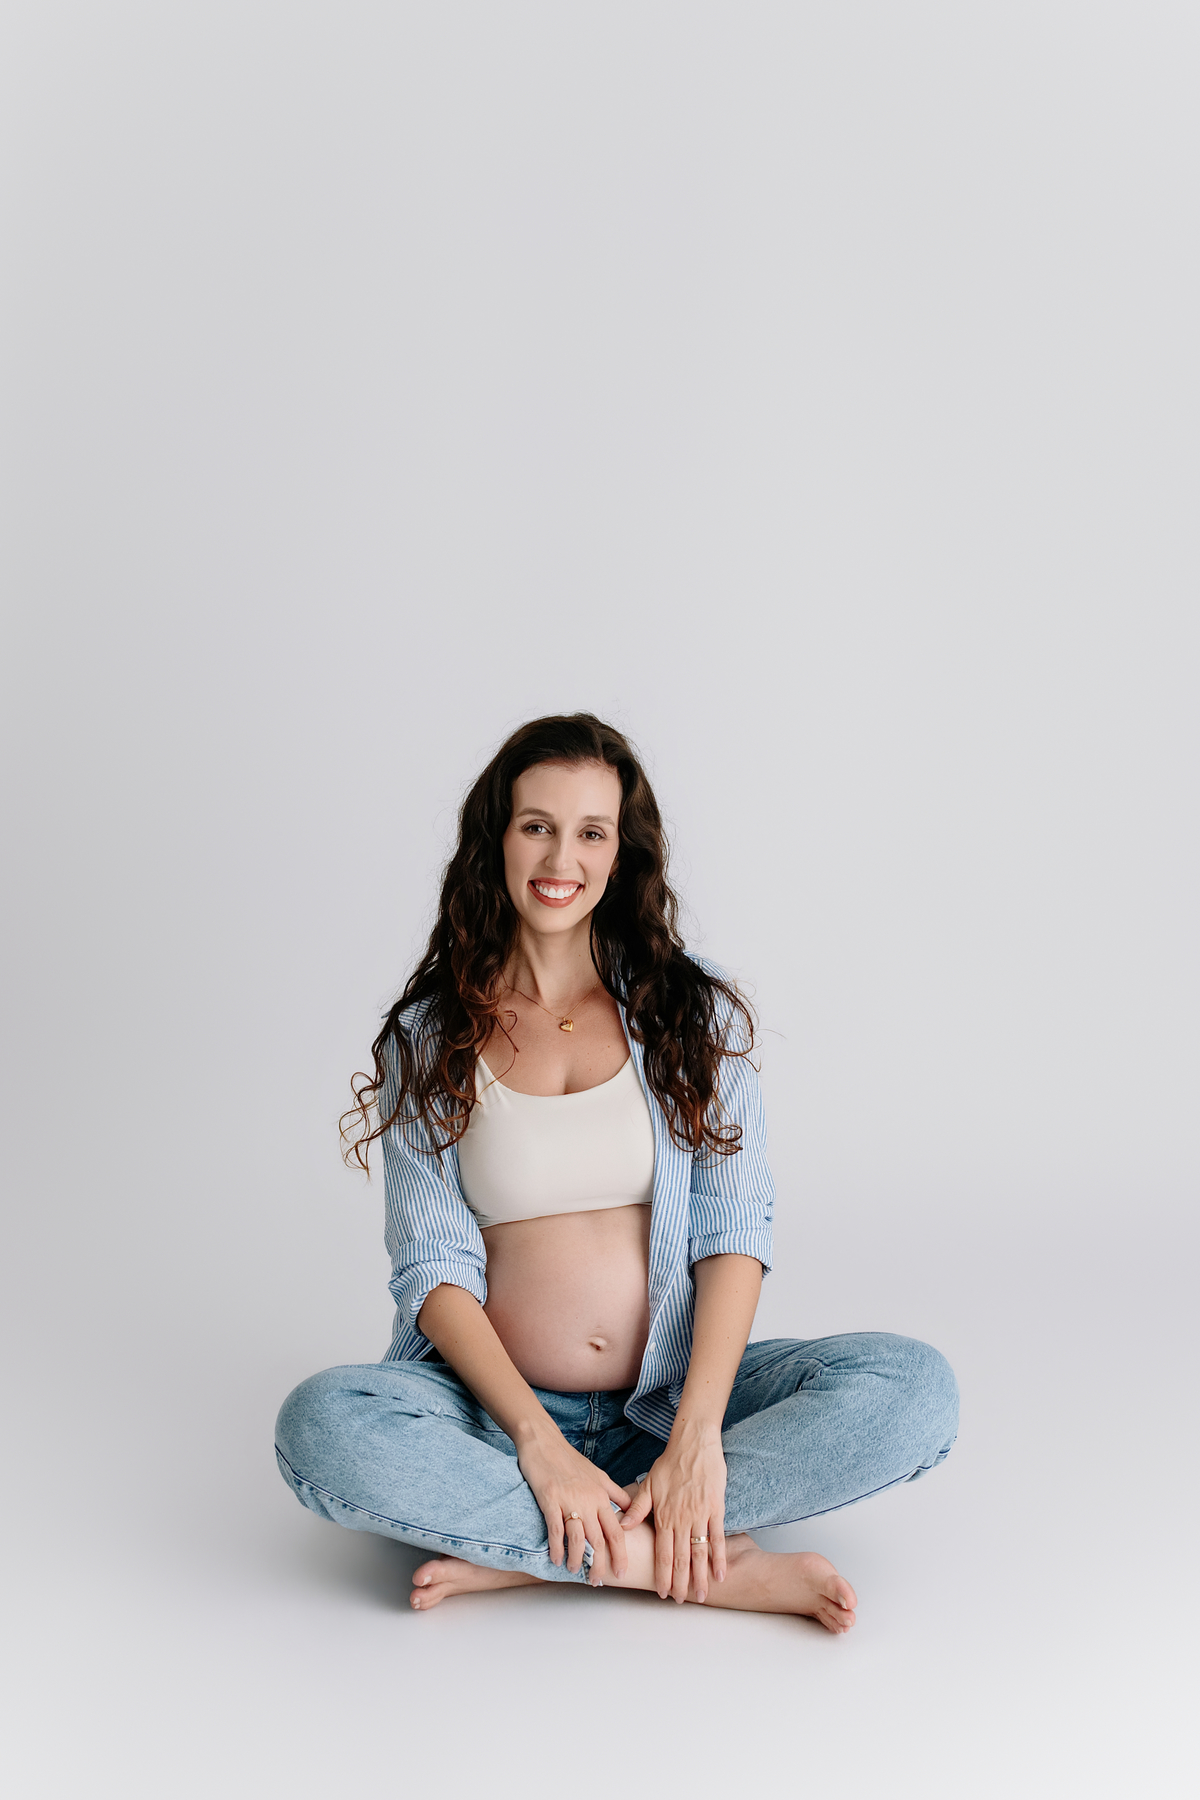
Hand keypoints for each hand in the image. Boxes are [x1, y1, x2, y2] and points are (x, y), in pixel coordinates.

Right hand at [516, 1429, 631, 1582]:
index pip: (617, 1531)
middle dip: (599, 1565)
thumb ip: (615, 1493)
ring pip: (578, 1539)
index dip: (620, 1555)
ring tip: (574, 1570)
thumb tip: (630, 1508)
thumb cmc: (570, 1460)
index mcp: (602, 1496)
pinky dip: (556, 1548)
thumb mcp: (599, 1475)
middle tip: (596, 1581)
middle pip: (599, 1540)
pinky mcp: (550, 1500)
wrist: (544, 1441)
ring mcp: (569, 1500)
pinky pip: (555, 1529)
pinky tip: (555, 1559)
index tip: (621, 1572)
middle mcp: (588, 1500)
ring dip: (577, 1559)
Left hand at [621, 1419, 726, 1602]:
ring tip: (701, 1595)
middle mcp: (681, 1519)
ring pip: (699, 1552)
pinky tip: (720, 1573)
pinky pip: (718, 1537)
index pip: (662, 1553)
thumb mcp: (648, 1484)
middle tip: (680, 1601)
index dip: (663, 1574)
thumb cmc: (670, 1463)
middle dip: (680, 1583)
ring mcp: (700, 1515)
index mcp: (664, 1516)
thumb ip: (637, 1508)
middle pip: (681, 1558)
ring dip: (700, 1576)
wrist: (693, 1443)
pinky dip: (719, 1557)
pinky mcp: (715, 1509)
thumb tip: (622, 1526)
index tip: (663, 1592)